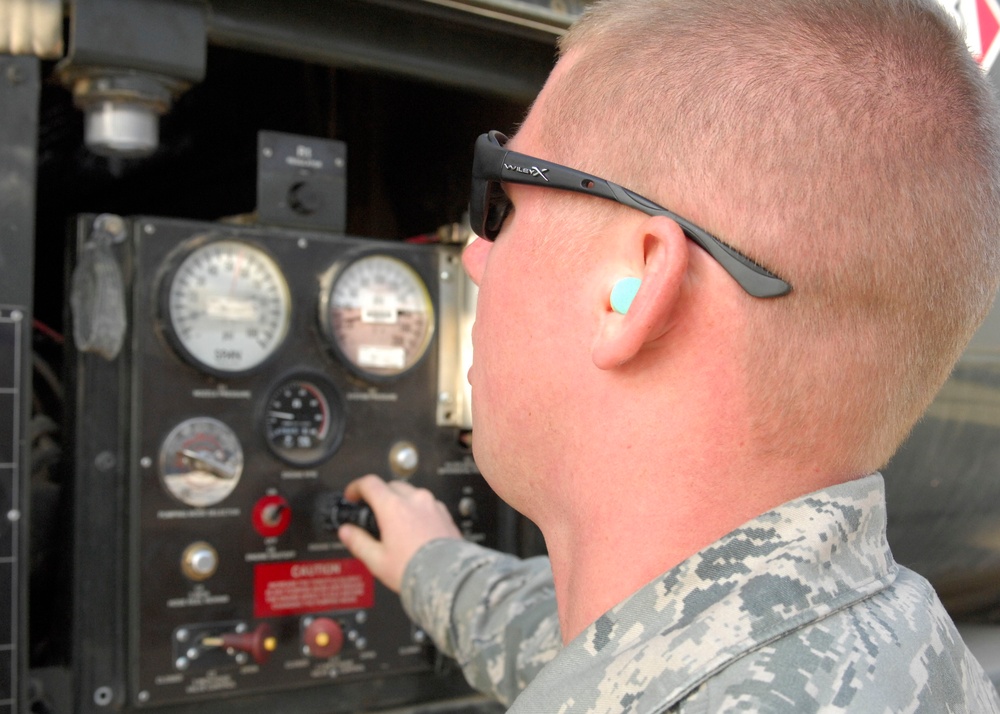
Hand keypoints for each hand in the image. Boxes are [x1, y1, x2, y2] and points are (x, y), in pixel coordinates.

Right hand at [338, 474, 461, 592]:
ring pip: (411, 493)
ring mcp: (432, 505)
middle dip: (378, 495)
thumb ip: (358, 542)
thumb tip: (346, 532)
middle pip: (390, 485)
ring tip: (395, 523)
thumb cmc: (415, 570)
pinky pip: (426, 504)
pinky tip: (415, 528)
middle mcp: (414, 500)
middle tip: (372, 512)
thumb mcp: (377, 560)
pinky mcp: (445, 514)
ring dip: (399, 501)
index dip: (356, 487)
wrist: (448, 578)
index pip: (369, 484)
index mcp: (393, 507)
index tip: (352, 496)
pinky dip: (417, 510)